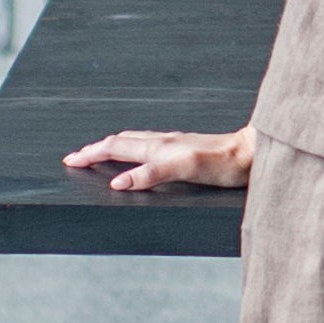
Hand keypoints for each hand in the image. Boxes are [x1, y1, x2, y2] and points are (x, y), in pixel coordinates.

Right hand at [63, 124, 255, 194]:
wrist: (252, 153)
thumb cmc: (224, 164)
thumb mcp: (186, 169)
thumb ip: (152, 173)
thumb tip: (118, 182)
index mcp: (159, 146)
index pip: (116, 148)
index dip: (92, 154)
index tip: (71, 161)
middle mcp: (164, 141)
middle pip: (121, 141)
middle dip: (95, 149)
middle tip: (76, 158)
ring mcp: (175, 142)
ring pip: (134, 140)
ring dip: (112, 146)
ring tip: (99, 152)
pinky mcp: (186, 147)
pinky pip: (149, 144)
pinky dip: (133, 148)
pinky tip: (141, 154)